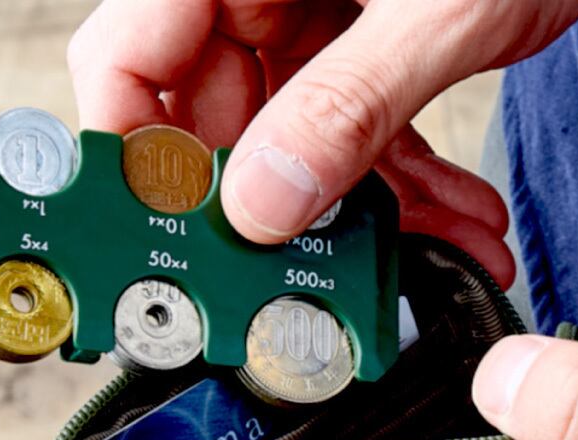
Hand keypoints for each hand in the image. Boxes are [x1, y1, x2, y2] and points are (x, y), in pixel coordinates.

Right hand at [67, 1, 577, 289]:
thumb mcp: (433, 10)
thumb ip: (348, 104)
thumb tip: (266, 206)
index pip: (126, 61)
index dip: (133, 155)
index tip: (169, 236)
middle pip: (214, 127)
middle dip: (266, 213)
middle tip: (300, 274)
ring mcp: (309, 27)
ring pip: (297, 150)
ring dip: (361, 216)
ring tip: (418, 258)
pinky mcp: (362, 56)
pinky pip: (360, 138)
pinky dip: (405, 188)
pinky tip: (451, 223)